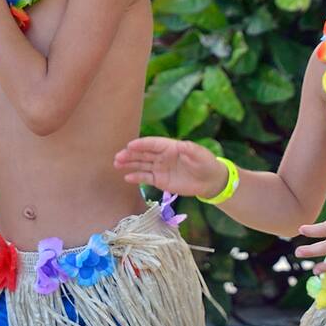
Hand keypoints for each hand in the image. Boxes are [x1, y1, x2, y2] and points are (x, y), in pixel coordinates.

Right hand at [114, 137, 228, 198]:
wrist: (209, 181)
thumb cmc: (206, 164)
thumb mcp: (201, 155)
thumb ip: (191, 150)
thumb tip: (182, 145)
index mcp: (170, 147)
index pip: (153, 144)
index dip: (141, 144)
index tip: (130, 145)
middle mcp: (162, 156)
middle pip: (143, 154)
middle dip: (130, 154)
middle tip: (118, 157)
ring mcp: (160, 168)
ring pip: (141, 165)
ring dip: (129, 164)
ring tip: (116, 164)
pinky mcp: (160, 180)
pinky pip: (146, 178)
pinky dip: (136, 177)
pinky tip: (127, 178)